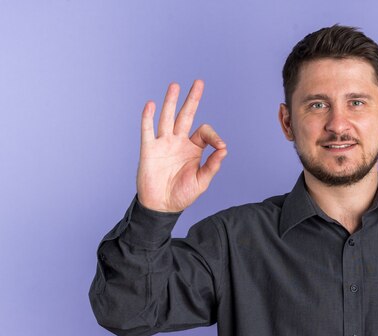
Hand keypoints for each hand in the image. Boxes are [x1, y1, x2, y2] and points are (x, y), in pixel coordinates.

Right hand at [136, 80, 226, 211]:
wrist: (162, 206)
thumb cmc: (182, 194)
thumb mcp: (202, 181)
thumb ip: (213, 165)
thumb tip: (225, 149)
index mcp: (193, 149)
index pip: (204, 132)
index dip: (214, 136)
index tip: (220, 146)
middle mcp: (178, 142)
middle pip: (186, 115)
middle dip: (192, 99)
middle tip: (199, 82)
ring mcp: (163, 144)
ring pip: (167, 118)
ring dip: (171, 102)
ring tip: (175, 85)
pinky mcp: (149, 150)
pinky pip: (147, 131)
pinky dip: (148, 118)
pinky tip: (151, 105)